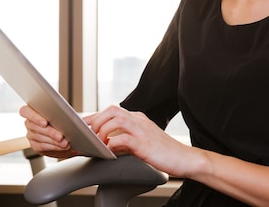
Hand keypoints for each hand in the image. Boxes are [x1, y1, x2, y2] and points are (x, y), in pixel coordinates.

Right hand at [19, 105, 79, 158]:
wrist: (68, 137)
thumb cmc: (67, 123)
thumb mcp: (69, 116)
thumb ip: (70, 114)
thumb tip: (82, 119)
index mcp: (34, 110)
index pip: (25, 111)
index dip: (34, 116)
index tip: (45, 122)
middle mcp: (30, 123)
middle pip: (34, 127)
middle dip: (49, 132)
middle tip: (61, 136)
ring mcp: (31, 135)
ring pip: (39, 137)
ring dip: (53, 140)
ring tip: (65, 142)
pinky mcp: (35, 146)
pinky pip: (42, 146)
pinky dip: (53, 147)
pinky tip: (62, 146)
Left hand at [85, 105, 202, 177]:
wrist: (185, 158)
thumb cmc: (164, 152)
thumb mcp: (142, 143)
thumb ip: (126, 140)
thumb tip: (108, 144)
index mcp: (138, 118)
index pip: (112, 110)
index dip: (95, 116)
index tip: (83, 124)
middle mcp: (139, 120)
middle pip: (112, 110)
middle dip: (96, 120)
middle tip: (88, 134)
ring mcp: (142, 130)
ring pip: (116, 119)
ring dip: (102, 130)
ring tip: (98, 143)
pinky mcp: (145, 144)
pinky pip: (123, 138)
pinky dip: (113, 143)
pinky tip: (109, 151)